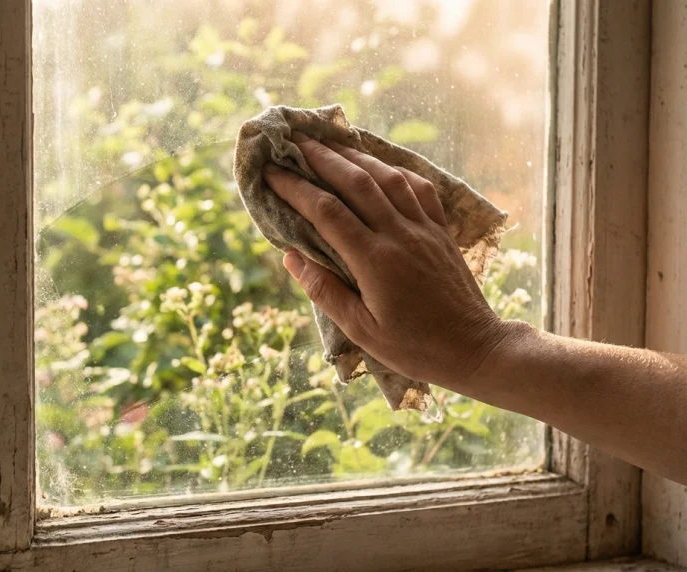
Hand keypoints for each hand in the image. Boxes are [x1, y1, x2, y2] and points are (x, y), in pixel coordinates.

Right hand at [262, 132, 513, 387]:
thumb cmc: (413, 347)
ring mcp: (424, 228)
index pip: (326, 211)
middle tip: (294, 140)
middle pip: (356, 180)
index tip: (271, 172)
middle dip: (322, 156)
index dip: (296, 187)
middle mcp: (400, 234)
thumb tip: (290, 256)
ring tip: (330, 143)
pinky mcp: (441, 230)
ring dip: (356, 155)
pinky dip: (394, 169)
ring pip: (387, 176)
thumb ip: (324, 290)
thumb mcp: (360, 330)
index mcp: (375, 260)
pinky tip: (379, 165)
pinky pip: (418, 187)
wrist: (474, 348)